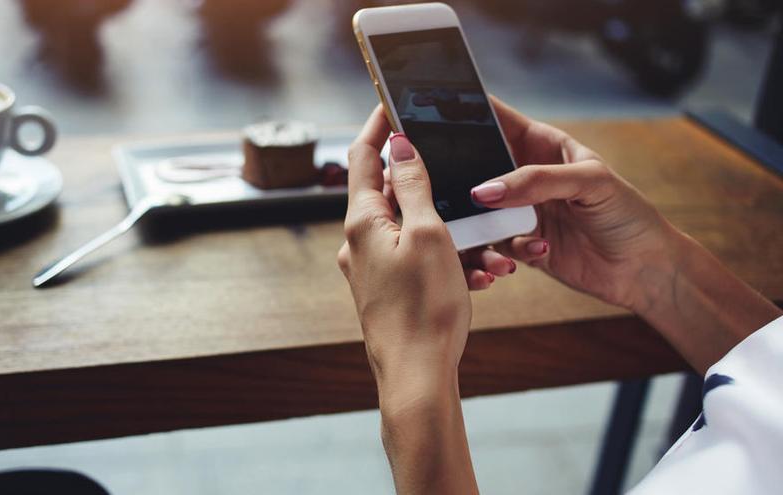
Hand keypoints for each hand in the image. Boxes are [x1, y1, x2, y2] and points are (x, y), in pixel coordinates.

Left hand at [337, 106, 471, 408]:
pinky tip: (475, 274)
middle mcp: (359, 242)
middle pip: (388, 191)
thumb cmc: (424, 308)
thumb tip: (399, 145)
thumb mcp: (429, 234)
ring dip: (448, 229)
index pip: (361, 156)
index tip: (394, 103)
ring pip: (411, 229)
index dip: (378, 126)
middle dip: (428, 182)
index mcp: (362, 221)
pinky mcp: (385, 290)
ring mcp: (370, 268)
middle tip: (458, 174)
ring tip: (485, 248)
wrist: (417, 376)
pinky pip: (416, 259)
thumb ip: (412, 185)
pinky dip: (444, 257)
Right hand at [465, 97, 677, 311]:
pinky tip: (539, 251)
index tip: (434, 113)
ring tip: (501, 233)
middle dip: (460, 175)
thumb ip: (536, 181)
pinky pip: (491, 244)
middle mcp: (524, 175)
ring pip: (476, 210)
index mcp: (541, 144)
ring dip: (481, 223)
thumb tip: (484, 191)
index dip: (467, 111)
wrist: (643, 269)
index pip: (496, 118)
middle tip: (447, 183)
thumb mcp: (589, 183)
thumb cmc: (627, 214)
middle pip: (475, 166)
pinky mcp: (518, 243)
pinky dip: (503, 251)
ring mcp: (519, 210)